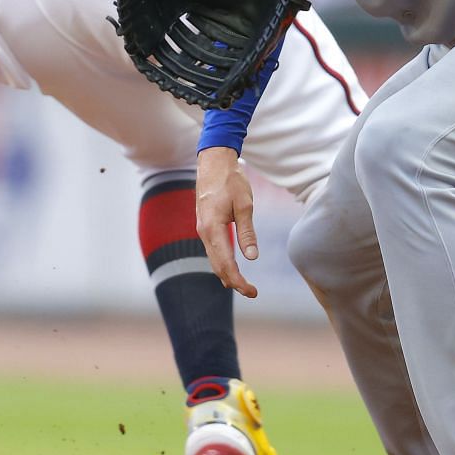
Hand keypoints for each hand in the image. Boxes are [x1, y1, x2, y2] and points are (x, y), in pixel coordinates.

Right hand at [195, 147, 258, 297]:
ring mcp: (202, 228)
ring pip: (213, 259)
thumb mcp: (245, 205)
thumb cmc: (230, 180)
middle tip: (252, 292)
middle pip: (217, 266)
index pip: (225, 263)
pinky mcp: (205, 225)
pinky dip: (222, 262)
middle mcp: (203, 231)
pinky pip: (212, 250)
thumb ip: (247, 232)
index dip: (238, 281)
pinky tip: (230, 268)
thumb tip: (251, 257)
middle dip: (234, 282)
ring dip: (227, 274)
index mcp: (212, 228)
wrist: (213, 162)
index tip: (252, 291)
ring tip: (244, 285)